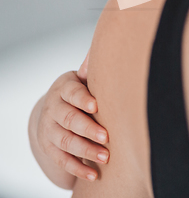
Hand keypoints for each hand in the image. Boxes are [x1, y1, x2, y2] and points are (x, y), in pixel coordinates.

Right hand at [35, 50, 108, 181]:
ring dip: (85, 151)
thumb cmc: (78, 89)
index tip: (97, 105)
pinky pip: (62, 161)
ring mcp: (49, 129)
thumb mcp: (82, 76)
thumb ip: (91, 66)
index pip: (72, 93)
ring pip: (65, 142)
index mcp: (64, 87)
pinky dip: (77, 168)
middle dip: (88, 129)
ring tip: (106, 157)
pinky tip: (94, 174)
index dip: (83, 99)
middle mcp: (53, 108)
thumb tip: (105, 46)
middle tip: (107, 136)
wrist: (53, 109)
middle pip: (68, 120)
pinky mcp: (50, 148)